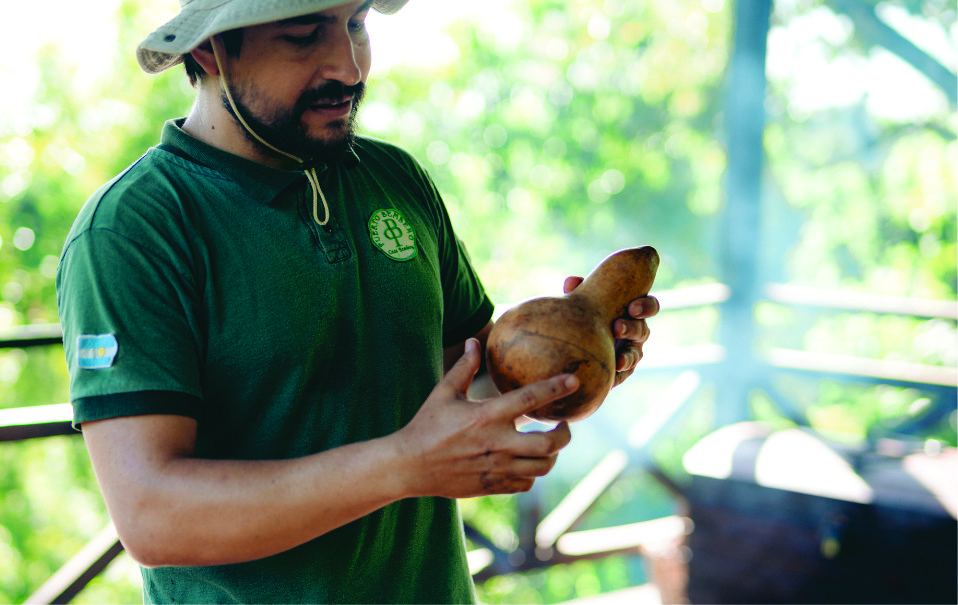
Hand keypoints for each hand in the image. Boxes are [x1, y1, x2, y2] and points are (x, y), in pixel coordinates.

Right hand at [395, 339, 575, 497]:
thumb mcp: (444, 393)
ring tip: (549, 444)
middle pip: (549, 444)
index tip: (574, 380)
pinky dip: (532, 472)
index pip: (531, 399)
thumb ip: (464, 367)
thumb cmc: (426, 425)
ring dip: (551, 455)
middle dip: (565, 434)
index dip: (556, 387)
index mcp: (487, 416)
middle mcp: (497, 444)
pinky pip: (526, 483)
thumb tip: (474, 340)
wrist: (409, 467)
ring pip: (542, 467)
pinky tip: (526, 462)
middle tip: (564, 424)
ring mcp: (497, 468)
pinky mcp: (493, 486)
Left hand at [564, 276, 659, 386]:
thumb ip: (581, 291)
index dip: (645, 307)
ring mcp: (632, 351)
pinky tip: (610, 379)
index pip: (650, 307)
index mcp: (634, 311)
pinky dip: (618, 375)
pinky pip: (624, 373)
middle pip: (643, 330)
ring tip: (619, 361)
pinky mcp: (623, 369)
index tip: (632, 308)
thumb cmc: (588, 312)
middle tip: (617, 328)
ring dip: (628, 356)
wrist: (580, 340)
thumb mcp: (585, 301)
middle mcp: (637, 330)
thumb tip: (571, 282)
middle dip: (632, 328)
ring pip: (636, 354)